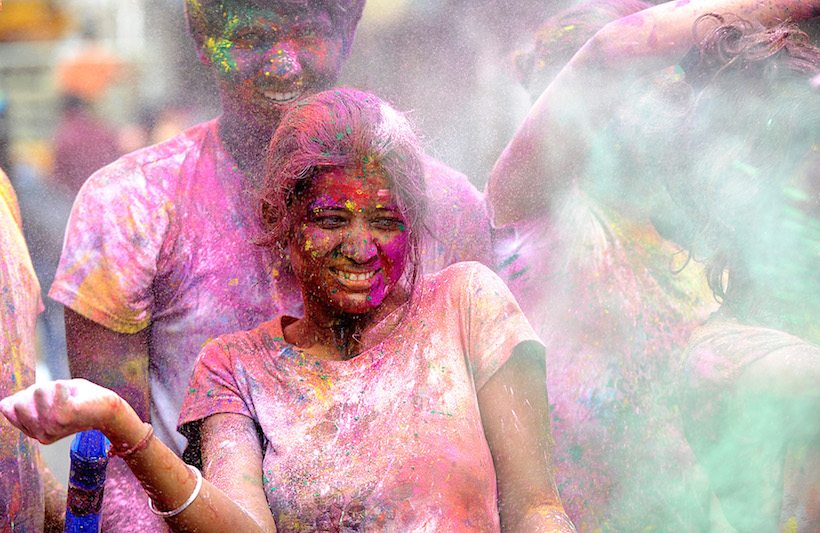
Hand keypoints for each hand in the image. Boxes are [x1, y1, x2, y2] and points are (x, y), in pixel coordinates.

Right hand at [0, 379, 125, 443]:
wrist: (108, 408)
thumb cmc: (79, 400)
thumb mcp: (47, 399)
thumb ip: (26, 401)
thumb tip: (5, 404)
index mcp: (33, 431)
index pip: (8, 408)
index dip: (25, 395)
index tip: (47, 398)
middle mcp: (40, 434)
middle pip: (18, 402)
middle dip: (38, 390)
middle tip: (60, 396)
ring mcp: (52, 427)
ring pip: (35, 393)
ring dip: (53, 387)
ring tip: (68, 396)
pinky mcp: (65, 417)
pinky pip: (52, 390)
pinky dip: (63, 385)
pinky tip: (72, 393)